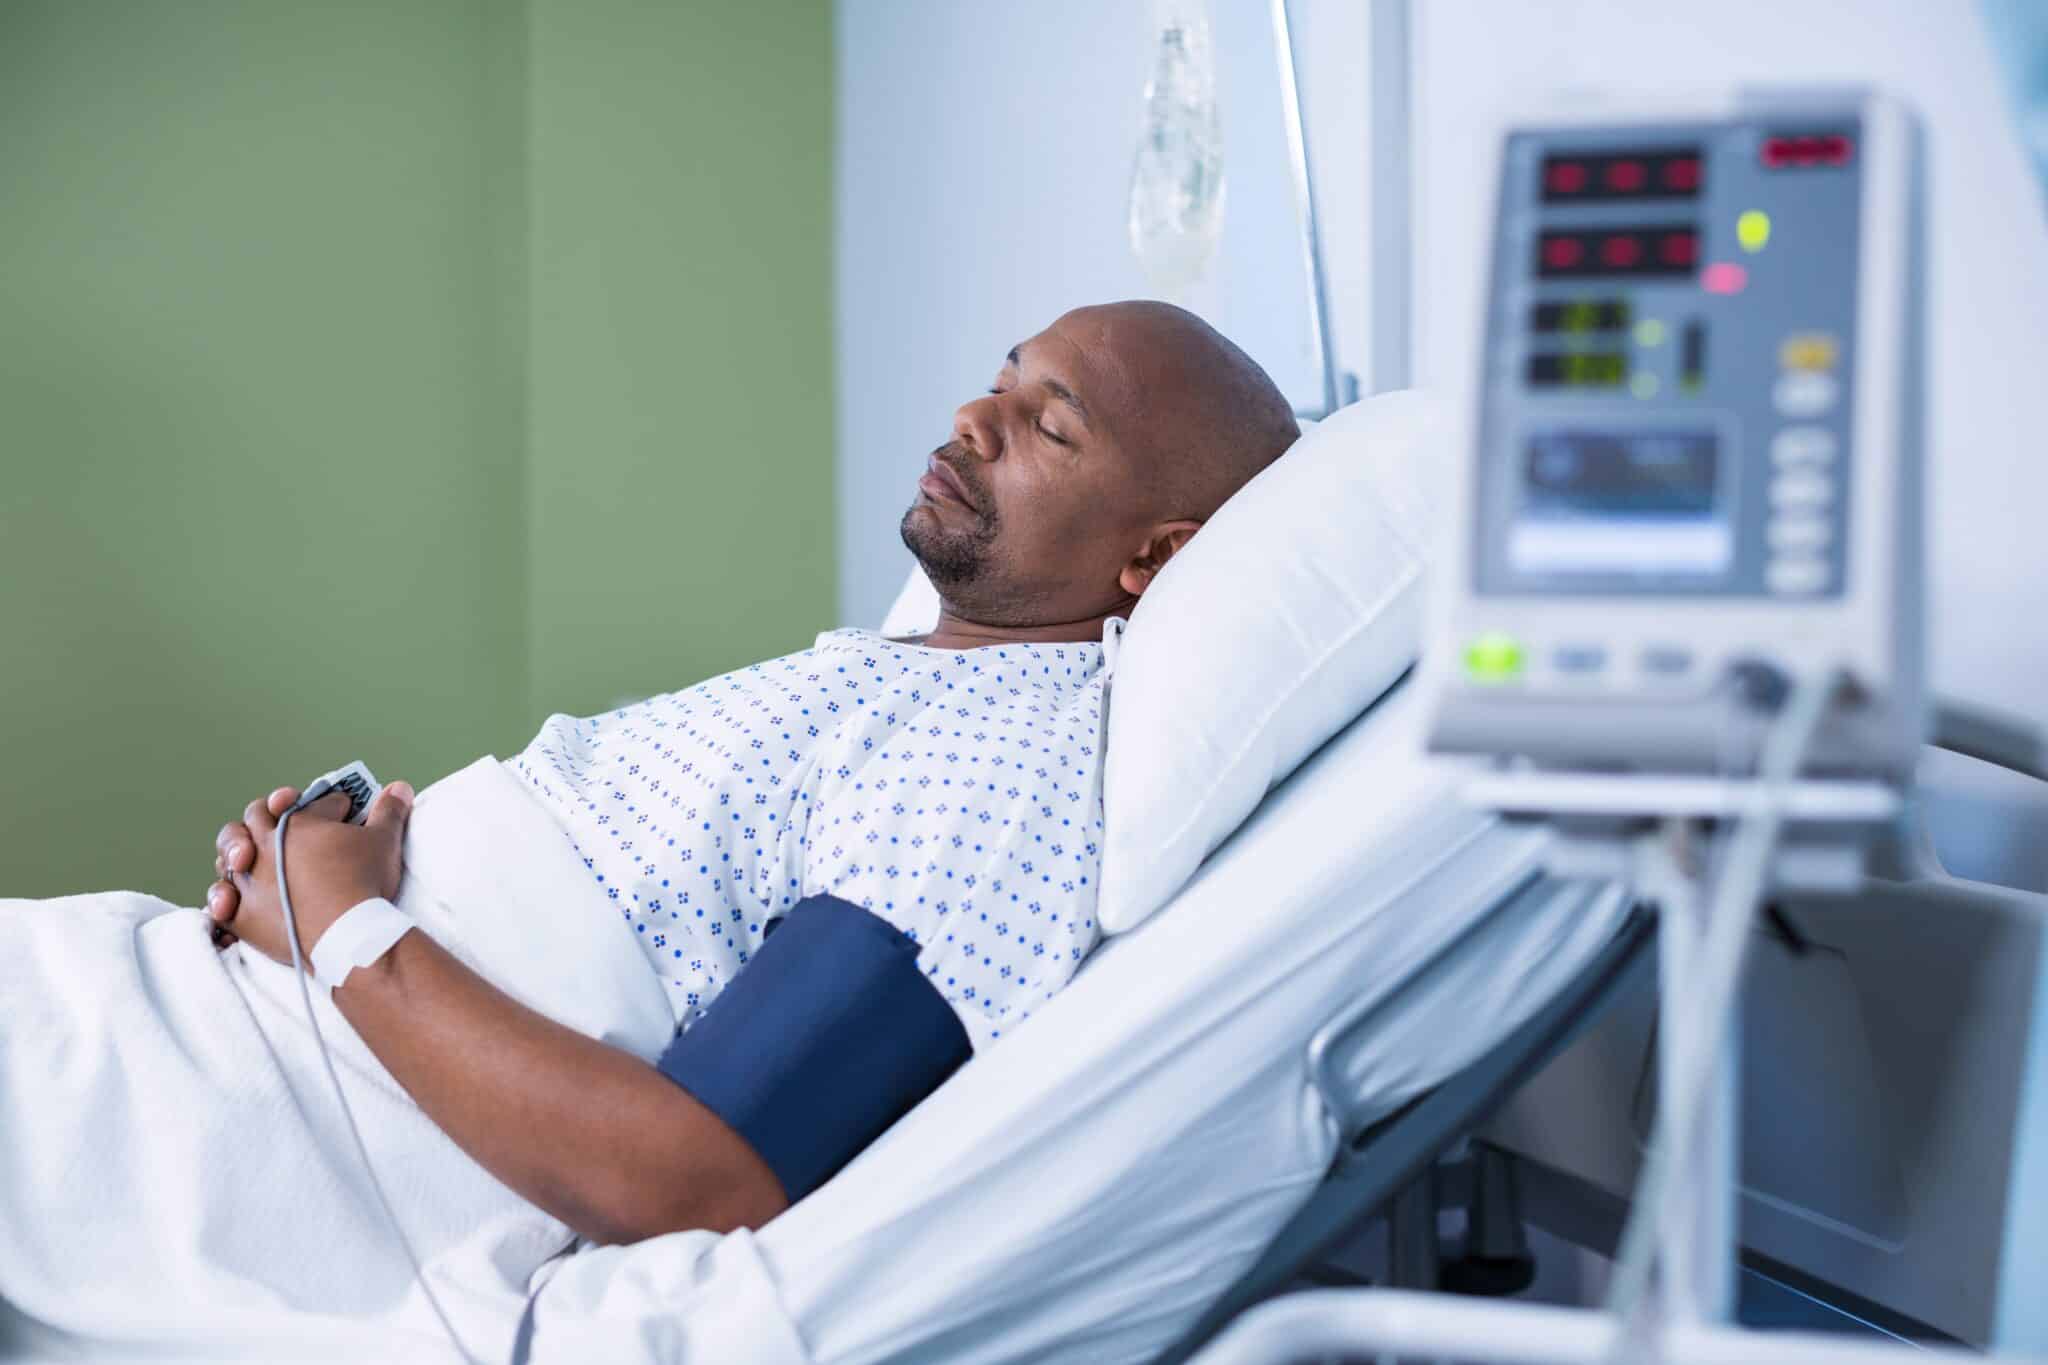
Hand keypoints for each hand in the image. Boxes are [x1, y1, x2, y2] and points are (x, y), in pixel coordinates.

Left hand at [207, 782, 414, 967]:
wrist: (347, 934)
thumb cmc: (364, 881)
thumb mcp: (384, 840)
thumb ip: (389, 811)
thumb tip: (399, 787)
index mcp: (296, 822)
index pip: (312, 803)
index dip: (331, 804)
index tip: (345, 810)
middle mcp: (265, 846)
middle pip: (254, 817)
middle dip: (268, 813)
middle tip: (286, 818)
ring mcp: (250, 881)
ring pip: (229, 858)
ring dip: (237, 855)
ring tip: (248, 860)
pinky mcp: (243, 916)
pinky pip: (223, 905)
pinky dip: (225, 902)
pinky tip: (230, 903)